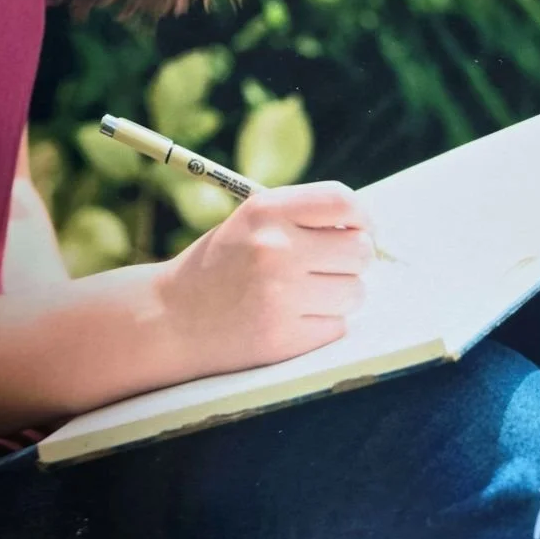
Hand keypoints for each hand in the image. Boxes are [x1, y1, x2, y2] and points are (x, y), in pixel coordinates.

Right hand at [152, 181, 375, 383]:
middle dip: (353, 259)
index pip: (342, 201)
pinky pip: (338, 327)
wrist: (172, 318)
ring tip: (302, 294)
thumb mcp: (251, 222)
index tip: (360, 229)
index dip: (362, 216)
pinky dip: (323, 324)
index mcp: (265, 211)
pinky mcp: (285, 337)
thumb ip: (302, 217)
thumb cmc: (221, 264)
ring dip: (339, 295)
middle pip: (360, 249)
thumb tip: (367, 229)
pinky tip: (291, 318)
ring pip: (355, 292)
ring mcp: (280, 296)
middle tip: (329, 266)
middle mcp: (275, 248)